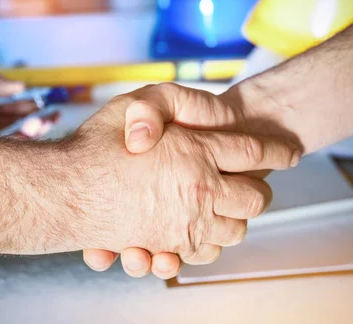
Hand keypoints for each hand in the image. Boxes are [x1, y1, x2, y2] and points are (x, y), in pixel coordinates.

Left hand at [0, 56, 54, 135]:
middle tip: (53, 118)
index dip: (30, 107)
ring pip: (7, 138)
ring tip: (42, 125)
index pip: (12, 109)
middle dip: (35, 123)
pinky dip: (10, 143)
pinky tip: (25, 135)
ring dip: (26, 133)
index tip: (47, 105)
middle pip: (14, 126)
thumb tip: (20, 87)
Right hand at [73, 83, 298, 271]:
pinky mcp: (171, 246)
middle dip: (260, 186)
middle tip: (253, 179)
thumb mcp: (135, 102)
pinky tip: (202, 226)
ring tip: (226, 203)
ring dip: (238, 216)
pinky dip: (214, 240)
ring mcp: (189, 223)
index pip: (256, 150)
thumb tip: (213, 116)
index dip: (277, 150)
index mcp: (198, 152)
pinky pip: (211, 250)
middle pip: (257, 196)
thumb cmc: (95, 145)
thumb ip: (174, 102)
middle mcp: (202, 191)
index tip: (290, 151)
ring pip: (239, 228)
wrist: (62, 192)